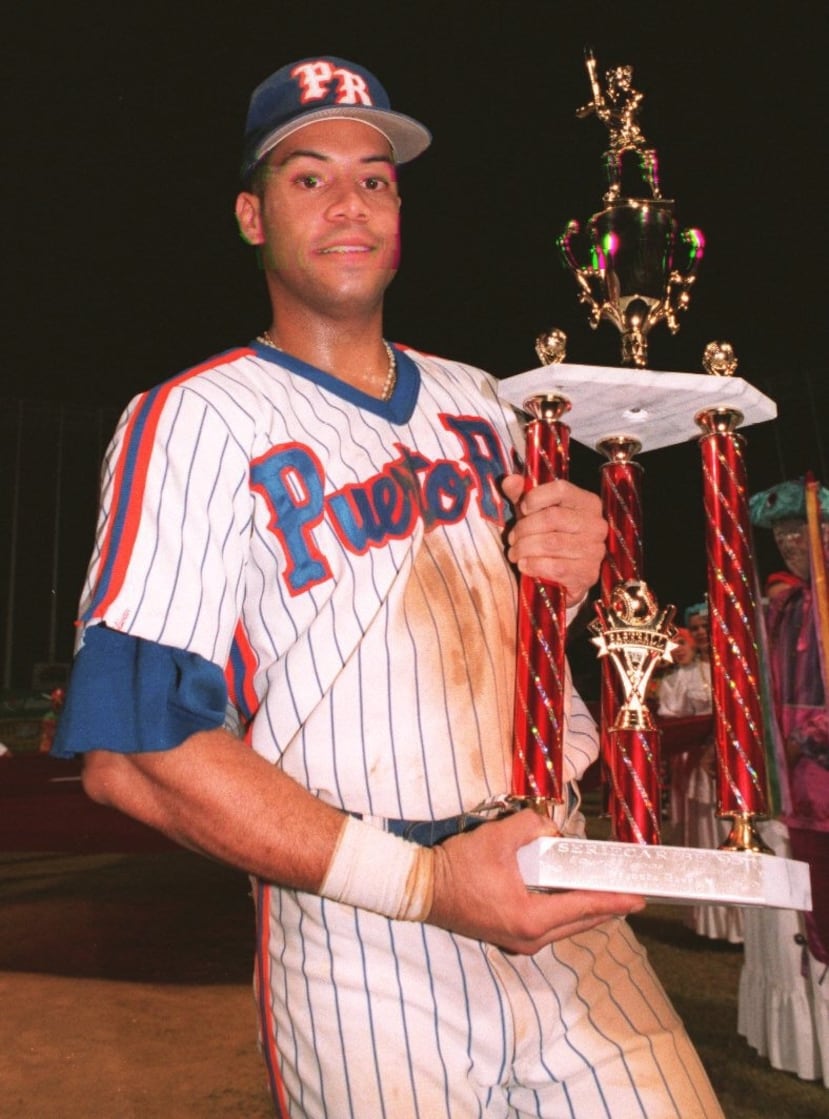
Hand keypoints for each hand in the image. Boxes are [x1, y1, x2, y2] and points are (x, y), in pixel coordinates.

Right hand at [427, 809, 644, 953]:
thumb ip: (531, 827)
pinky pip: (550, 926)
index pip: (583, 908)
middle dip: (606, 906)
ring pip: (566, 927)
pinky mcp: (510, 937)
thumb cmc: (456, 867)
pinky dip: (565, 912)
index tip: (640, 898)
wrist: (422, 890)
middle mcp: (529, 938)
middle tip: (629, 892)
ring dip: (585, 910)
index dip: (614, 901)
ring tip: (606, 892)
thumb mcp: (496, 838)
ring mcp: (519, 942)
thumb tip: (552, 831)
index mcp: (530, 918)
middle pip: (580, 923)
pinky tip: (572, 897)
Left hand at [501, 476, 606, 604]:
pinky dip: (534, 566)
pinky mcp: (588, 573)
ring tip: (514, 553)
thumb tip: (510, 480)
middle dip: (523, 529)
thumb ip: (521, 495)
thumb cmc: (550, 537)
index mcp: (587, 502)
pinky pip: (556, 567)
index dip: (535, 497)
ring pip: (550, 543)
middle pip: (552, 517)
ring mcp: (595, 550)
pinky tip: (524, 565)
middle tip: (511, 539)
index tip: (522, 509)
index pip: (561, 489)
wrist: (565, 577)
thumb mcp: (535, 513)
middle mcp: (596, 524)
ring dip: (524, 549)